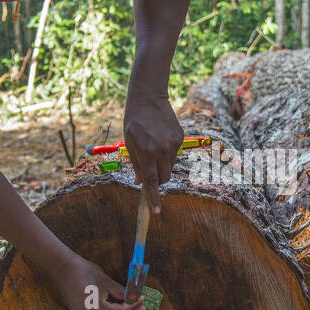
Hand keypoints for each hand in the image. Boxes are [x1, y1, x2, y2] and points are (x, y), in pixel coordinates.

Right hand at [47, 254, 144, 309]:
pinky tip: (114, 306)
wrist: (62, 267)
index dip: (134, 307)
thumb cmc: (83, 270)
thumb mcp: (106, 281)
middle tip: (139, 305)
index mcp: (96, 309)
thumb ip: (121, 293)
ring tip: (128, 306)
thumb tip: (137, 299)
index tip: (143, 300)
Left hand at [123, 90, 182, 213]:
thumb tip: (141, 183)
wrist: (148, 98)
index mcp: (147, 153)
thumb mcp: (130, 143)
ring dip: (162, 164)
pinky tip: (160, 138)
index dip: (153, 198)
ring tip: (153, 147)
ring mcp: (173, 144)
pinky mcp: (180, 138)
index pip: (152, 181)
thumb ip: (137, 164)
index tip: (156, 211)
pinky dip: (167, 153)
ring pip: (170, 166)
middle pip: (164, 177)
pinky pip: (174, 154)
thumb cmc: (134, 121)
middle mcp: (162, 150)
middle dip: (157, 180)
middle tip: (149, 171)